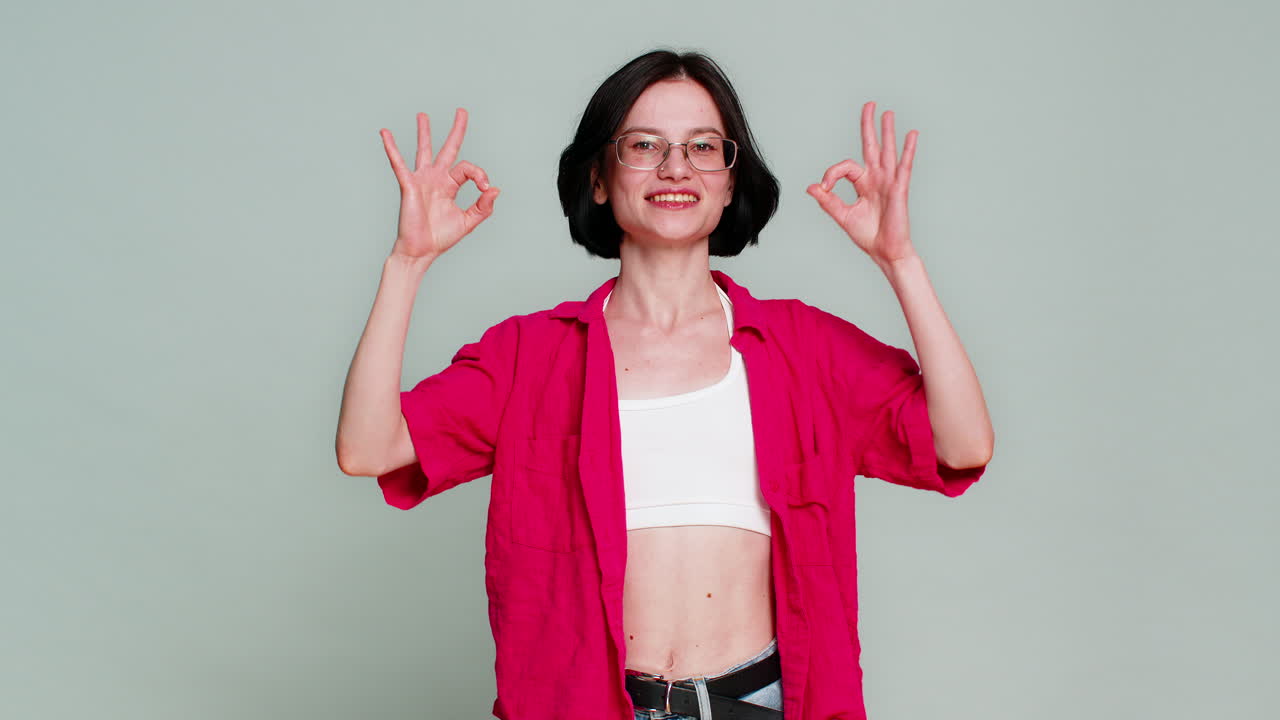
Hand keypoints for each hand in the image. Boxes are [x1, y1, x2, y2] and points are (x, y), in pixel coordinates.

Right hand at [380, 108, 499, 260]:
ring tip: (423, 115)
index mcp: (450, 185)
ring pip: (424, 150)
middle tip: (462, 111)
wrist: (421, 251)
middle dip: (456, 130)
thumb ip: (483, 207)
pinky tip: (385, 133)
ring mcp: (421, 180)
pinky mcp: (408, 185)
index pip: (468, 168)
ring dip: (425, 132)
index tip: (486, 189)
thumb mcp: (468, 222)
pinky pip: (398, 163)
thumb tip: (496, 190)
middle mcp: (436, 178)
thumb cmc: (440, 238)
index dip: (480, 175)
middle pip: (448, 148)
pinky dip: (392, 148)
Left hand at [807, 101, 917, 268]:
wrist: (884, 251)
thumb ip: (828, 200)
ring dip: (887, 131)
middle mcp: (876, 178)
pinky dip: (908, 150)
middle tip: (869, 105)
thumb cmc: (867, 235)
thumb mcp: (842, 216)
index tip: (823, 188)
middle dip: (869, 125)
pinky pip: (904, 166)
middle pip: (871, 146)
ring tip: (888, 113)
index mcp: (862, 183)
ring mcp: (889, 182)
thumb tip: (812, 187)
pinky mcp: (899, 189)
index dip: (831, 173)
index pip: (845, 166)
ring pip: (887, 151)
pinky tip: (911, 134)